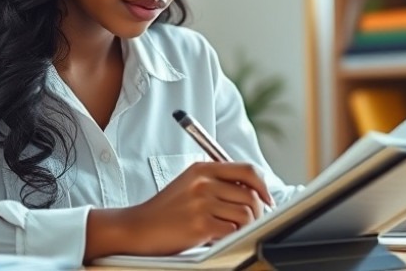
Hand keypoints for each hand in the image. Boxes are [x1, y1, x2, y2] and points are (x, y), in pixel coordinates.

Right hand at [119, 161, 272, 255]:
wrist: (139, 227)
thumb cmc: (165, 210)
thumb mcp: (189, 184)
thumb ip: (217, 182)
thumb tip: (253, 190)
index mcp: (202, 169)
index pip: (247, 170)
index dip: (263, 185)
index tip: (266, 199)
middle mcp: (203, 182)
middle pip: (251, 194)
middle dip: (258, 211)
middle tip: (252, 221)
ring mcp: (202, 203)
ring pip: (246, 214)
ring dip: (245, 226)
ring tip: (232, 230)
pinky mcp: (201, 224)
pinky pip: (233, 230)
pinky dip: (231, 236)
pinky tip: (219, 236)